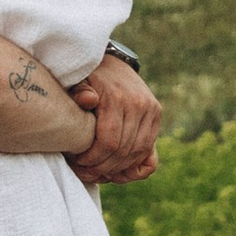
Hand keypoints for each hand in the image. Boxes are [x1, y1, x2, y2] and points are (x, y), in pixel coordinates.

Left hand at [70, 52, 158, 183]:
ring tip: (101, 172)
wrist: (111, 62)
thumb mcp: (78, 81)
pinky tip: (121, 170)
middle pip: (123, 151)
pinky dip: (137, 164)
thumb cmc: (88, 77)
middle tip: (87, 173)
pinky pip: (150, 149)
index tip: (79, 164)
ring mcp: (151, 109)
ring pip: (138, 152)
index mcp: (117, 97)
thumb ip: (80, 92)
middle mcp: (138, 104)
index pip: (109, 142)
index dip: (93, 159)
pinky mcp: (157, 113)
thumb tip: (88, 100)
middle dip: (103, 167)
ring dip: (119, 169)